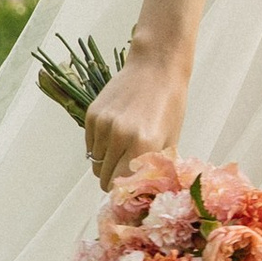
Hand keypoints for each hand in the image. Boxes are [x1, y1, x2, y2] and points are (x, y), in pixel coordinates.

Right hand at [85, 48, 186, 191]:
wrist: (155, 66)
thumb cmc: (170, 103)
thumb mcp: (171, 138)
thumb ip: (154, 166)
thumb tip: (144, 192)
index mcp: (144, 144)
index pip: (123, 185)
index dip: (126, 193)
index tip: (130, 193)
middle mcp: (119, 135)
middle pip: (105, 178)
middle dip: (114, 181)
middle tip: (126, 175)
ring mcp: (103, 124)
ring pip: (96, 164)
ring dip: (107, 164)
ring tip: (123, 151)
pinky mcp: (91, 115)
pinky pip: (90, 146)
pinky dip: (100, 148)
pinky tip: (115, 136)